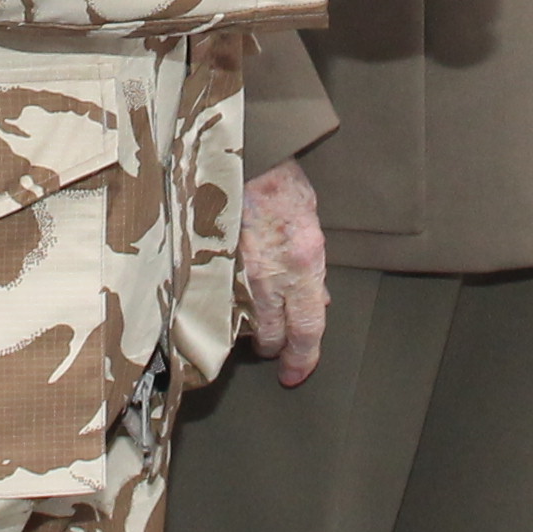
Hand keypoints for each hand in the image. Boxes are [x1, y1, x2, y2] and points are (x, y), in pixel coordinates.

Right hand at [238, 160, 328, 382]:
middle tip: (275, 349)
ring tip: (254, 326)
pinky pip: (223, 301)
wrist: (246, 157)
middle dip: (274, 347)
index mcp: (303, 265)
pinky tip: (231, 304)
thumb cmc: (283, 187)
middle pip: (272, 334)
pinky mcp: (214, 265)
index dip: (303, 357)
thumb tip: (318, 300)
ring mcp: (238, 272)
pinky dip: (229, 308)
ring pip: (244, 323)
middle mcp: (270, 274)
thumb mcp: (312, 228)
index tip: (297, 374)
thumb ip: (313, 269)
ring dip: (250, 329)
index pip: (306, 327)